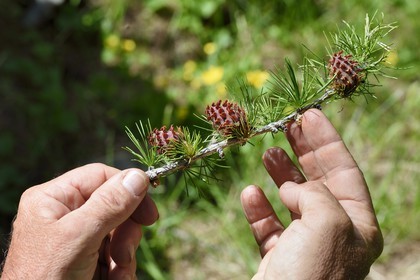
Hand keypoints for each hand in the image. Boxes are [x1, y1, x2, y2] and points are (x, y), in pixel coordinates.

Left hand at [1, 164, 157, 278]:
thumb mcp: (78, 237)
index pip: (100, 176)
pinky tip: (114, 279)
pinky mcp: (89, 259)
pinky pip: (118, 253)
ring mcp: (79, 238)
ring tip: (116, 273)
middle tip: (124, 252)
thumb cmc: (46, 277)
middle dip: (125, 230)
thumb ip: (109, 205)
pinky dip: (122, 268)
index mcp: (54, 198)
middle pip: (115, 205)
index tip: (149, 210)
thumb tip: (139, 176)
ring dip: (125, 254)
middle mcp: (66, 214)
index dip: (127, 188)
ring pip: (121, 231)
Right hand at [241, 109, 382, 278]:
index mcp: (356, 226)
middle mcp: (333, 234)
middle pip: (318, 182)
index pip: (345, 171)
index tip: (310, 115)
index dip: (328, 141)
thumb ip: (315, 193)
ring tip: (268, 153)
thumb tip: (292, 187)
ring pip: (292, 201)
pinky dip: (258, 208)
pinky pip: (269, 226)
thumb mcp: (328, 223)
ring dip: (280, 176)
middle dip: (303, 152)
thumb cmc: (313, 273)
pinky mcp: (278, 258)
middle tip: (286, 126)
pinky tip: (249, 193)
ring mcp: (304, 246)